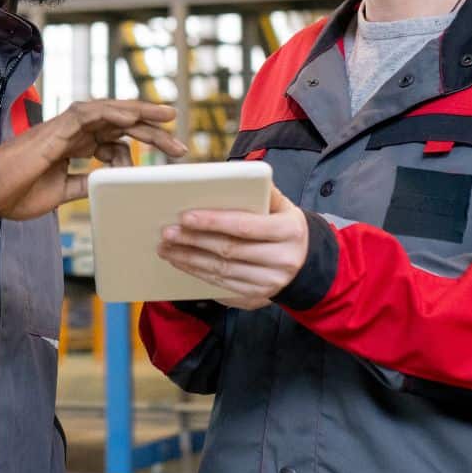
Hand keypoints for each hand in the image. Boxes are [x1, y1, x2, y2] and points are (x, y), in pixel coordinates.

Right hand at [0, 99, 186, 220]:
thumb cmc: (16, 192)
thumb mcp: (61, 193)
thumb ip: (83, 185)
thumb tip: (106, 185)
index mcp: (75, 146)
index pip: (117, 140)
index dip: (143, 146)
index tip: (168, 159)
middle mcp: (73, 132)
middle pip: (120, 123)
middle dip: (152, 129)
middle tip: (181, 144)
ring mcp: (65, 128)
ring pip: (110, 112)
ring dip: (140, 112)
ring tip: (167, 115)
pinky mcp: (55, 128)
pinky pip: (88, 114)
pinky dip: (111, 112)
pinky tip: (132, 117)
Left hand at [157, 186, 307, 307]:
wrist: (305, 262)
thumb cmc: (284, 225)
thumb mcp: (282, 205)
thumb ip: (261, 191)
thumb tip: (230, 176)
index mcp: (289, 231)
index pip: (245, 226)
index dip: (214, 222)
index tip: (185, 216)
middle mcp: (283, 260)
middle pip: (229, 250)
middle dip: (194, 241)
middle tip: (167, 233)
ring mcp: (270, 282)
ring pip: (222, 271)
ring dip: (189, 259)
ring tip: (166, 248)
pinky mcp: (256, 296)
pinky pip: (221, 285)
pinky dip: (197, 273)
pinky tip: (181, 262)